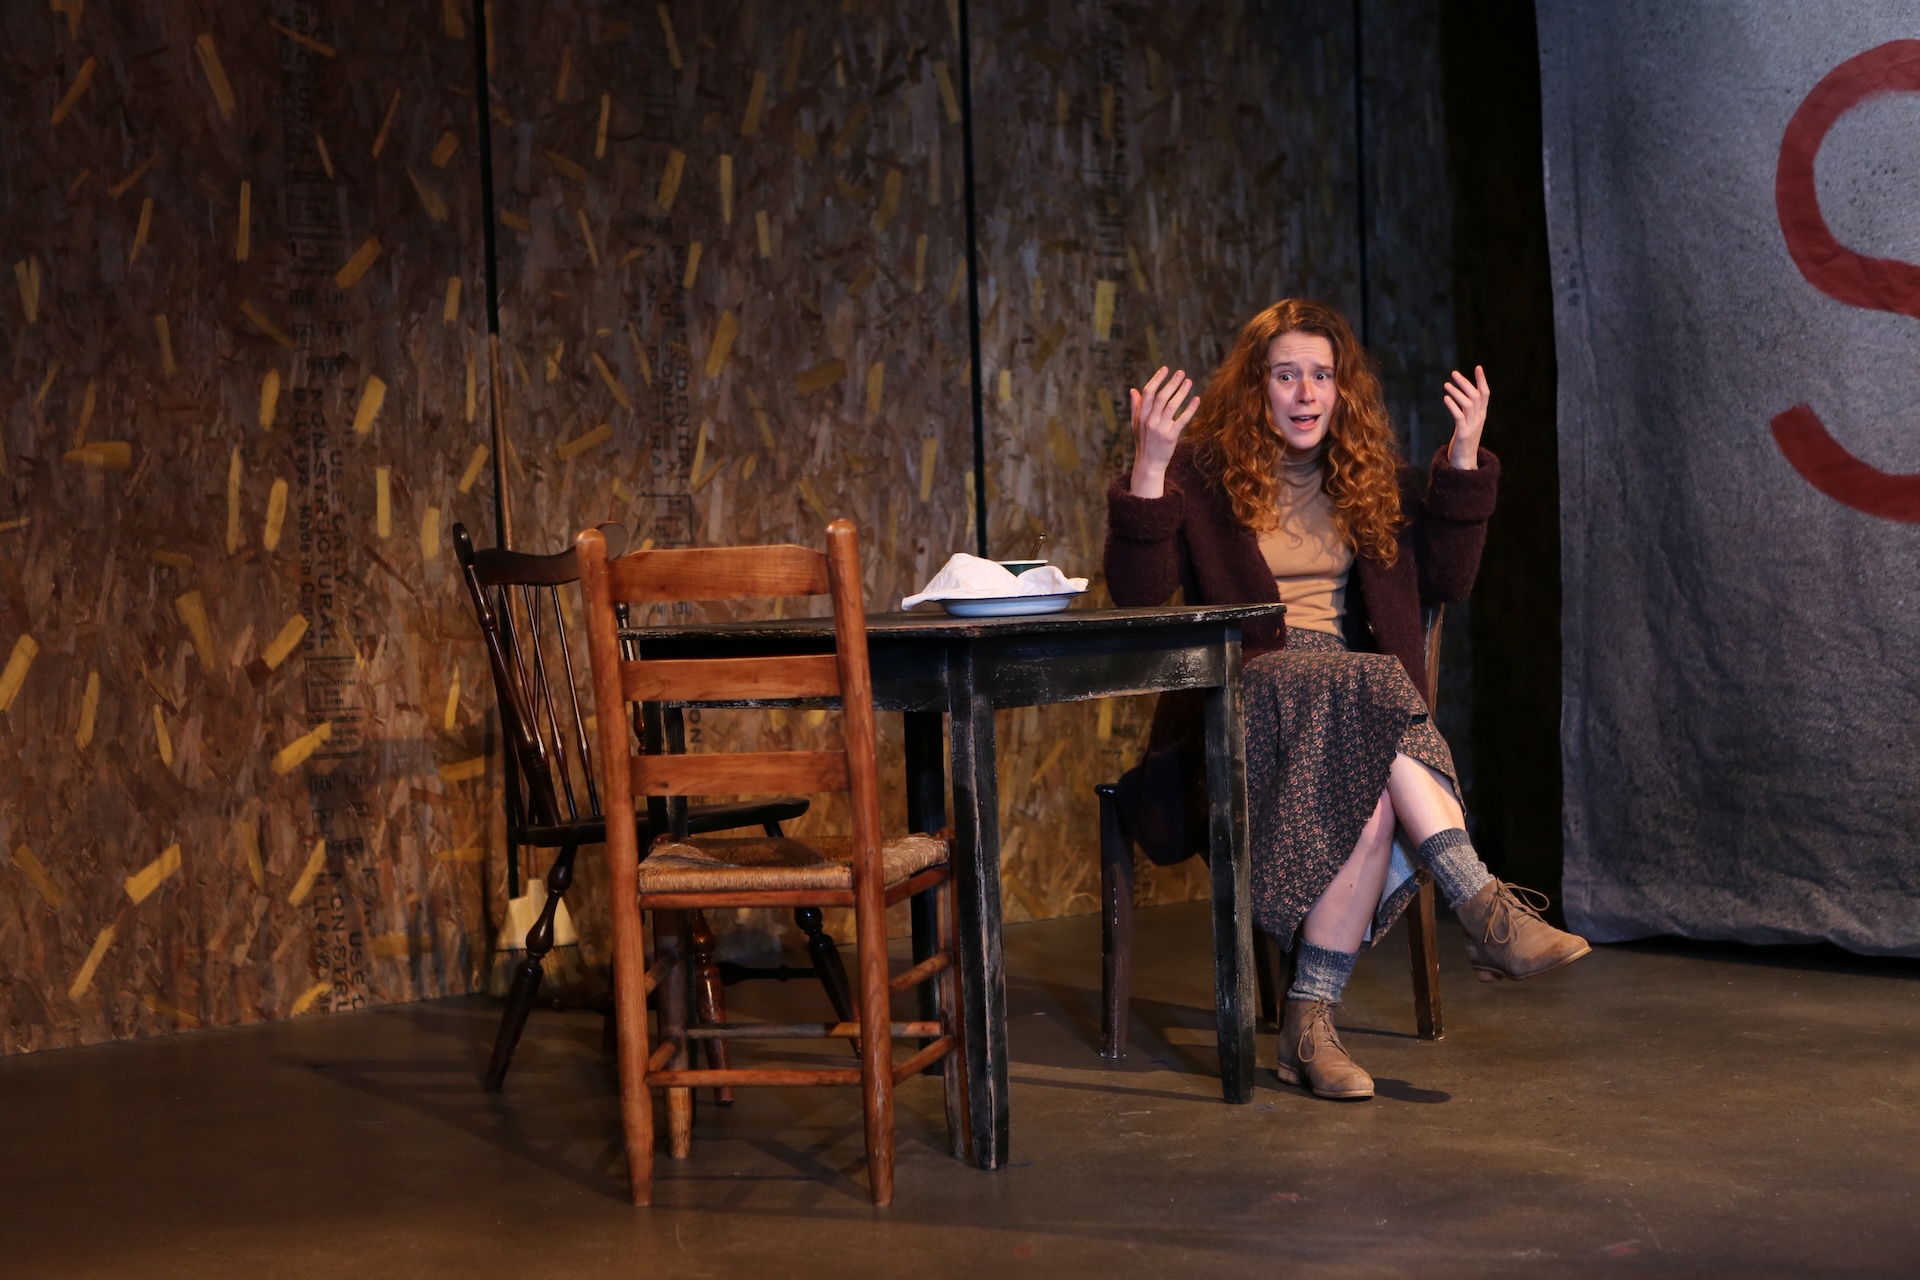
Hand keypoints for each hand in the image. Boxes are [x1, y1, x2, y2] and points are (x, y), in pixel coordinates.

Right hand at [1128, 366, 1198, 497]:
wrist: (1149, 463)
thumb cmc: (1143, 441)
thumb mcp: (1136, 424)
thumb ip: (1135, 406)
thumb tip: (1133, 390)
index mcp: (1141, 415)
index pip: (1148, 393)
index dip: (1157, 379)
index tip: (1165, 369)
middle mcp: (1149, 421)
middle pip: (1161, 397)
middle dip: (1171, 383)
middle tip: (1181, 372)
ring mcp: (1160, 429)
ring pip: (1172, 406)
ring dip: (1181, 392)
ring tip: (1189, 382)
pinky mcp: (1171, 437)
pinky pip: (1182, 420)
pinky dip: (1190, 409)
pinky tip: (1196, 399)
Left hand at [1442, 365, 1489, 469]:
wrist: (1464, 463)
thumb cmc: (1464, 442)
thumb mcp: (1468, 424)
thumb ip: (1467, 412)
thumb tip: (1462, 396)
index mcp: (1481, 415)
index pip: (1485, 394)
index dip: (1482, 380)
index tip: (1478, 367)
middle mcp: (1479, 419)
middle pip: (1476, 396)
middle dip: (1466, 383)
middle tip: (1454, 373)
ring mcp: (1472, 427)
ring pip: (1469, 404)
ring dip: (1457, 392)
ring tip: (1446, 384)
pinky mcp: (1463, 434)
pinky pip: (1459, 417)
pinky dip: (1453, 406)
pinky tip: (1445, 398)